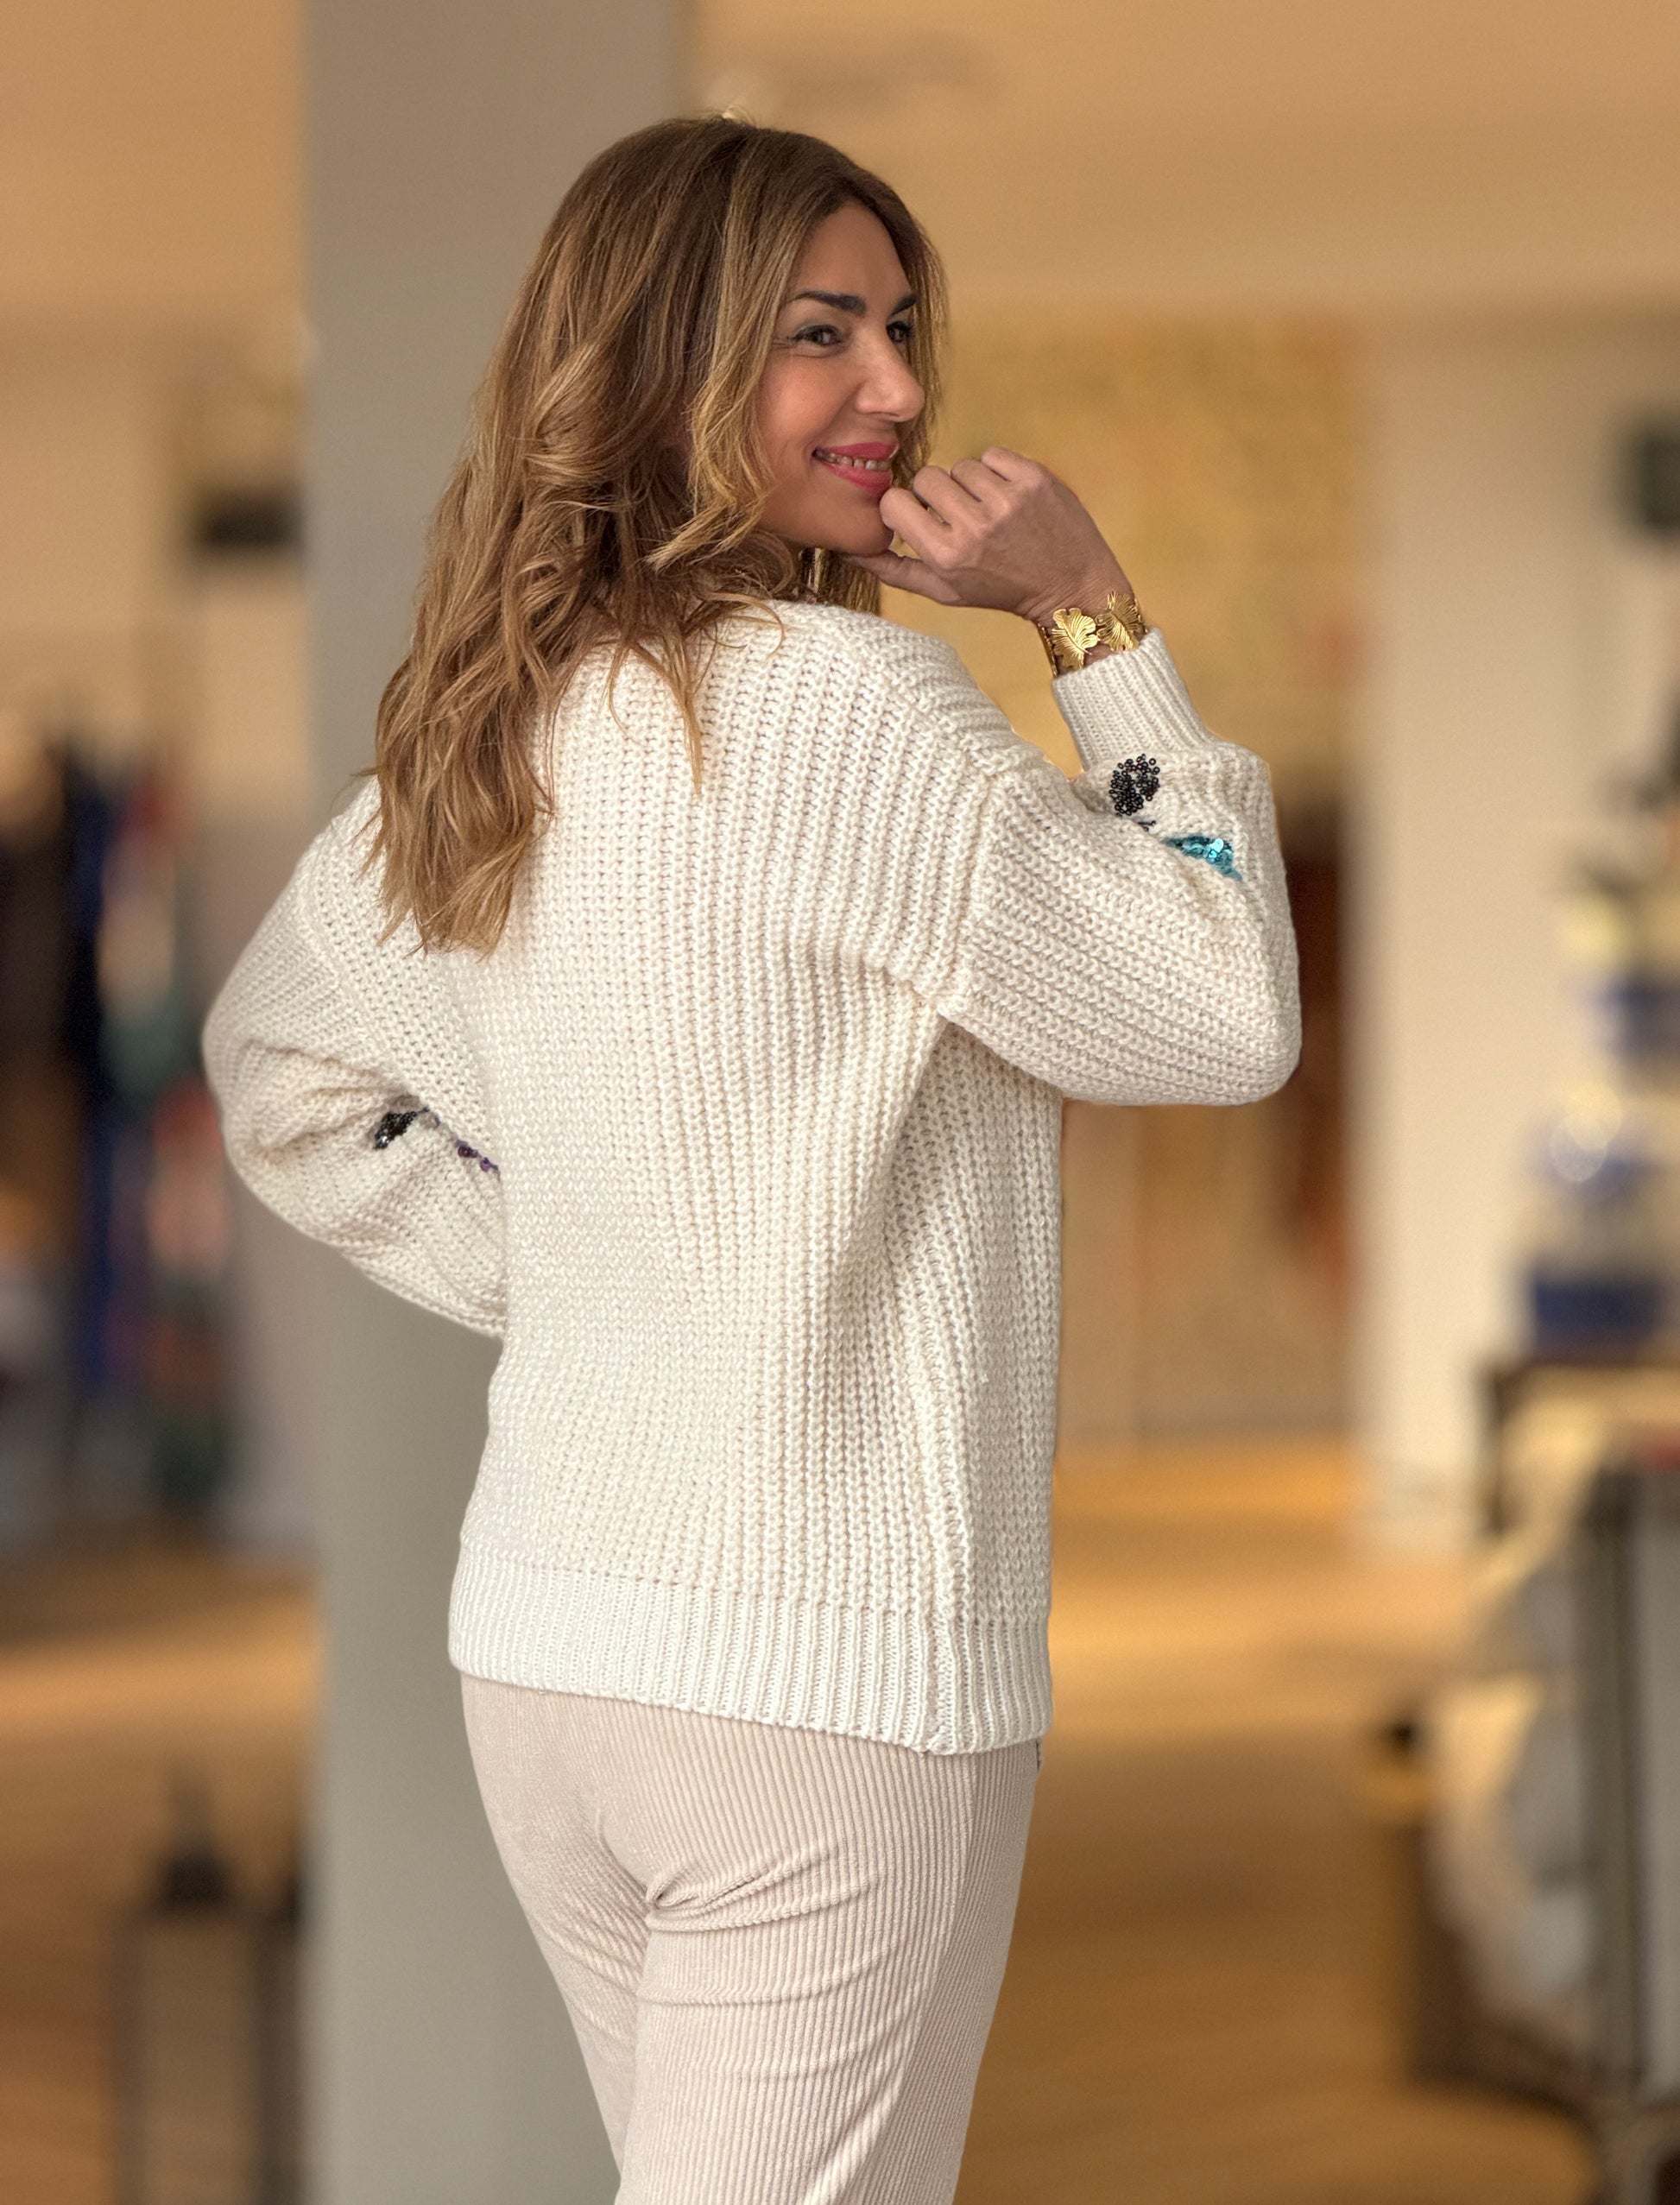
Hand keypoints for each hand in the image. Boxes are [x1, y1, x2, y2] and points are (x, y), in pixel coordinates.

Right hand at [850, 447, 1133, 626]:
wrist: (1071, 588)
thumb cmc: (1003, 591)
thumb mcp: (946, 592)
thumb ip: (897, 571)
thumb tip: (853, 551)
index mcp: (947, 556)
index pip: (895, 503)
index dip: (904, 508)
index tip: (920, 518)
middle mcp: (974, 526)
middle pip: (927, 477)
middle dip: (937, 493)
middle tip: (959, 514)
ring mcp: (1006, 500)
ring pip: (961, 466)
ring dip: (970, 483)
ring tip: (989, 510)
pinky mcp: (1033, 479)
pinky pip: (992, 455)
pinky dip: (997, 471)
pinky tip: (1008, 498)